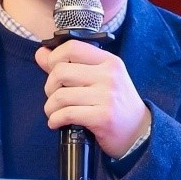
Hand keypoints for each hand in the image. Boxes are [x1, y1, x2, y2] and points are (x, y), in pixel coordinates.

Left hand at [35, 40, 150, 158]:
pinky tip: (56, 122)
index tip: (51, 70)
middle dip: (49, 86)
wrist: (139, 132)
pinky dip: (55, 119)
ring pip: (61, 95)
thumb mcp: (99, 78)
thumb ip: (69, 64)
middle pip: (61, 71)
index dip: (54, 57)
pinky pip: (67, 114)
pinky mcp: (103, 117)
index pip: (72, 47)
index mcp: (108, 61)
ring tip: (54, 112)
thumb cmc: (115, 102)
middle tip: (53, 96)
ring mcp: (107, 96)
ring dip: (50, 106)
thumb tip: (41, 53)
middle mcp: (109, 75)